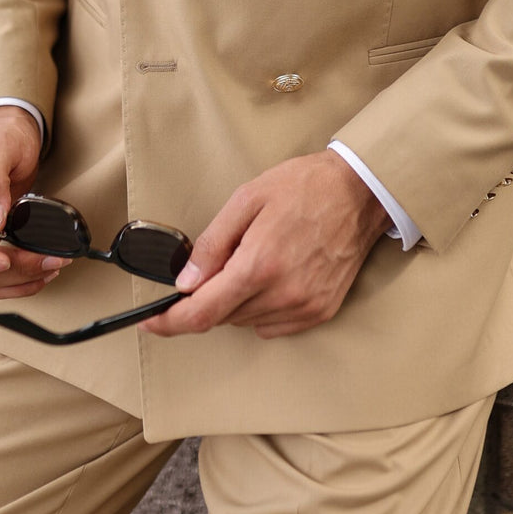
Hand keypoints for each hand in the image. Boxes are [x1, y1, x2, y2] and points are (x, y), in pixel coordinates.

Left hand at [140, 149, 389, 340]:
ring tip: (254, 260)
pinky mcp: (321, 311)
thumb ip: (213, 243)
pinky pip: (273, 326)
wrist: (361, 192)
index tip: (152, 322)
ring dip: (236, 301)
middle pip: (223, 317)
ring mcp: (304, 306)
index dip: (171, 322)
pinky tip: (271, 278)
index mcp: (259, 264)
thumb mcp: (247, 199)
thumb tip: (185, 280)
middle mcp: (282, 293)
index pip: (202, 312)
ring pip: (246, 322)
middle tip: (219, 262)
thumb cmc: (304, 187)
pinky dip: (261, 309)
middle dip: (209, 296)